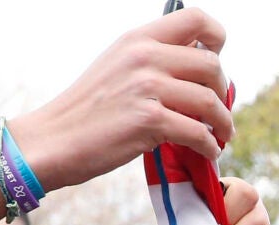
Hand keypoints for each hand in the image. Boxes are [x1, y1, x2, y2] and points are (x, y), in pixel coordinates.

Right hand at [6, 8, 233, 192]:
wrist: (54, 139)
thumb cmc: (89, 109)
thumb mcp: (118, 66)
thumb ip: (154, 58)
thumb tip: (199, 61)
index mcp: (138, 38)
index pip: (195, 18)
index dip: (217, 39)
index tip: (217, 61)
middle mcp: (143, 57)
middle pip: (212, 65)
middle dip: (224, 92)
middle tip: (219, 111)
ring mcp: (146, 87)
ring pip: (210, 101)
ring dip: (224, 124)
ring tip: (223, 135)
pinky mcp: (149, 121)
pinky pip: (198, 133)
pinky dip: (210, 146)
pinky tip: (208, 152)